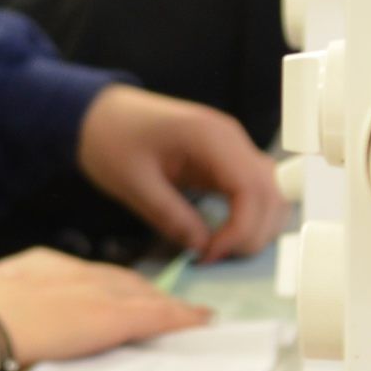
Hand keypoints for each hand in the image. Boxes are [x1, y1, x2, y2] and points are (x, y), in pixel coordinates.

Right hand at [0, 244, 204, 367]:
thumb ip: (7, 310)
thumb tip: (2, 329)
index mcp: (40, 264)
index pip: (88, 273)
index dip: (112, 285)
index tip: (124, 294)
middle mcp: (72, 271)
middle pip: (121, 279)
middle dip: (145, 292)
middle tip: (169, 304)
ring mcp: (92, 292)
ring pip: (142, 294)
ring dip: (166, 305)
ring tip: (190, 315)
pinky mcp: (109, 316)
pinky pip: (155, 315)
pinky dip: (180, 317)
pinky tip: (199, 322)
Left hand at [74, 83, 285, 258]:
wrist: (100, 114)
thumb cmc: (111, 139)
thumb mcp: (133, 182)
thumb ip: (170, 215)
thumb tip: (201, 248)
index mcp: (211, 136)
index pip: (252, 187)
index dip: (241, 229)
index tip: (210, 253)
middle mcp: (232, 139)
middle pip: (271, 193)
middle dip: (251, 234)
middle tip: (213, 257)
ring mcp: (233, 149)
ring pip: (270, 195)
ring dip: (254, 228)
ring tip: (217, 250)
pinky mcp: (226, 162)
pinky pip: (252, 193)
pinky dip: (246, 219)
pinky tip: (221, 237)